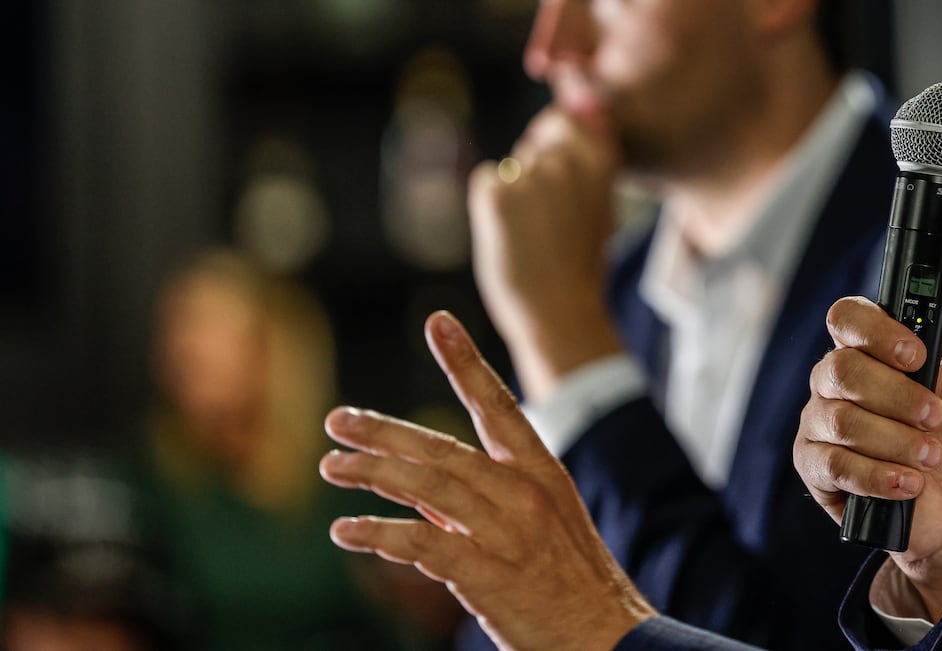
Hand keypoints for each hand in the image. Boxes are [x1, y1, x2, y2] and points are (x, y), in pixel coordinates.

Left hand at [320, 311, 655, 650]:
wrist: (609, 638)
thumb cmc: (573, 584)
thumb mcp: (542, 524)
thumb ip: (484, 500)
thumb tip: (423, 490)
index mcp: (542, 472)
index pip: (498, 405)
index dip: (466, 362)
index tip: (439, 322)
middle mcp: (523, 492)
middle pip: (442, 448)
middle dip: (384, 431)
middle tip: (338, 419)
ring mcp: (507, 531)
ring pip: (427, 487)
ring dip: (372, 474)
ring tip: (332, 467)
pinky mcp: (488, 573)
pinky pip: (422, 543)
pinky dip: (380, 533)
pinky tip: (348, 530)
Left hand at [467, 106, 622, 398]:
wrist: (561, 315)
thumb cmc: (580, 265)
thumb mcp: (600, 205)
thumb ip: (587, 162)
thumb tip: (574, 112)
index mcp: (600, 161)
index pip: (565, 118)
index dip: (555, 143)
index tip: (559, 182)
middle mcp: (565, 161)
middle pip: (533, 146)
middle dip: (533, 173)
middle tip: (546, 223)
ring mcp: (530, 178)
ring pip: (510, 169)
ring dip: (513, 195)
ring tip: (532, 237)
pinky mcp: (496, 197)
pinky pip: (485, 181)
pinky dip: (489, 206)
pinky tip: (510, 237)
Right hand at [793, 245, 941, 620]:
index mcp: (872, 349)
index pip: (847, 318)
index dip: (876, 331)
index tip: (918, 355)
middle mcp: (837, 381)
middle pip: (840, 369)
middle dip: (896, 396)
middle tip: (936, 416)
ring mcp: (821, 424)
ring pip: (840, 419)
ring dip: (895, 440)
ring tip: (932, 456)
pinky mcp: (817, 469)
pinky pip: (834, 464)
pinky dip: (878, 475)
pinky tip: (909, 484)